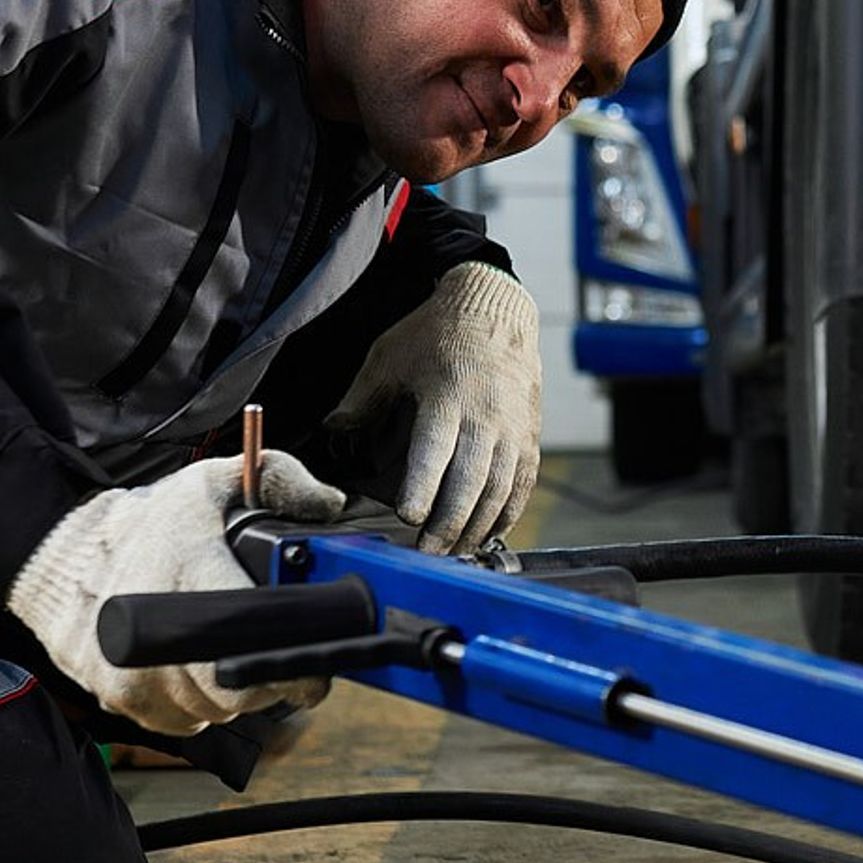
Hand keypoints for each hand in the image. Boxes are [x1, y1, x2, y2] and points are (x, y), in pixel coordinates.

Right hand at [6, 452, 346, 736]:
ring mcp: (134, 672)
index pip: (249, 634)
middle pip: (237, 689)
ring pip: (215, 711)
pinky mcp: (120, 698)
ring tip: (237, 656)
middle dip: (271, 681)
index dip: (290, 660)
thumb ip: (279, 479)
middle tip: (281, 661)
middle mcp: (157, 629)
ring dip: (238, 695)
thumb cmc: (148, 522)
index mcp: (190, 569)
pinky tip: (202, 672)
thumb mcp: (211, 481)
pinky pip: (185, 723)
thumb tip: (327, 504)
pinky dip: (202, 707)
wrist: (64, 559)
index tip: (314, 668)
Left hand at [327, 262, 541, 552]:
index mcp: (447, 397)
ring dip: (476, 525)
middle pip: (471, 481)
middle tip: (427, 552)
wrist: (496, 310)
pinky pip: (522, 484)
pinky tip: (488, 533)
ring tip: (452, 551)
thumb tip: (333, 430)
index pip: (436, 451)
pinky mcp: (529, 437)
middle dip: (448, 522)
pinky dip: (507, 513)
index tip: (410, 517)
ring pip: (499, 489)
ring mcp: (512, 429)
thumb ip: (362, 399)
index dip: (424, 487)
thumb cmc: (438, 334)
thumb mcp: (390, 357)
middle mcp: (485, 417)